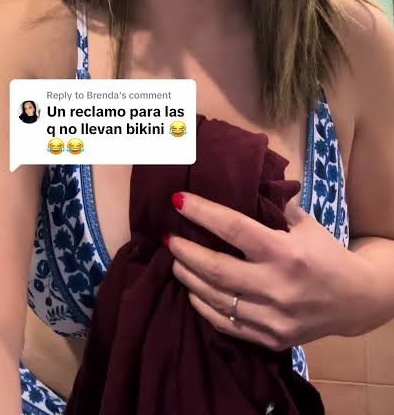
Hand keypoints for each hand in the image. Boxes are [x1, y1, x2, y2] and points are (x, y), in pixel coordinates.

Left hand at [166, 192, 373, 349]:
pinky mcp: (270, 339)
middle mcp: (277, 286)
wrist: (354, 301)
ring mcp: (272, 318)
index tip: (179, 200)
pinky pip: (225, 324)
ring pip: (215, 298)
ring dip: (189, 278)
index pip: (234, 229)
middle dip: (186, 251)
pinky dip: (204, 306)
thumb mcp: (306, 224)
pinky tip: (193, 290)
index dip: (203, 213)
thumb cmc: (326, 254)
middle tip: (169, 238)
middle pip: (216, 268)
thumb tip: (241, 185)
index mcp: (286, 252)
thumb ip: (273, 207)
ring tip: (176, 260)